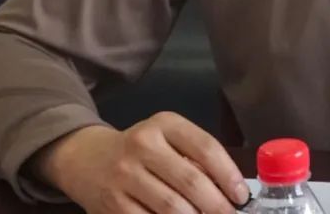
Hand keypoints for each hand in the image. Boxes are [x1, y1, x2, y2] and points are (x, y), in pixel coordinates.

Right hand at [33, 111, 250, 213]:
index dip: (228, 175)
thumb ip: (196, 159)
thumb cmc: (140, 150)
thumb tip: (231, 192)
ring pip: (172, 207)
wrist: (88, 159)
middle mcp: (142, 145)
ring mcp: (125, 176)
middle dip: (217, 206)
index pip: (205, 147)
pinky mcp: (113, 204)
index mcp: (164, 125)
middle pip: (191, 181)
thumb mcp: (166, 139)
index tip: (241, 197)